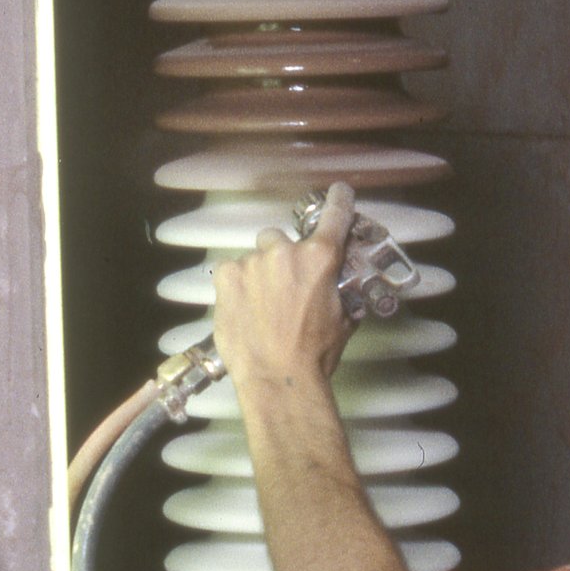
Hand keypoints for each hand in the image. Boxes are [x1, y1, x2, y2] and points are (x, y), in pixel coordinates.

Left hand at [213, 182, 355, 386]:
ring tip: (261, 307)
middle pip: (280, 239)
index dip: (338, 201)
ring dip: (258, 275)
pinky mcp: (226, 278)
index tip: (339, 191)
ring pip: (254, 258)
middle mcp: (285, 253)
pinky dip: (236, 286)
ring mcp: (252, 264)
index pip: (334, 217)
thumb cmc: (314, 355)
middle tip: (284, 287)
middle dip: (282, 257)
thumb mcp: (343, 320)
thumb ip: (339, 292)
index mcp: (320, 259)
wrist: (278, 378)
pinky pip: (231, 272)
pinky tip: (243, 308)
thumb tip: (340, 288)